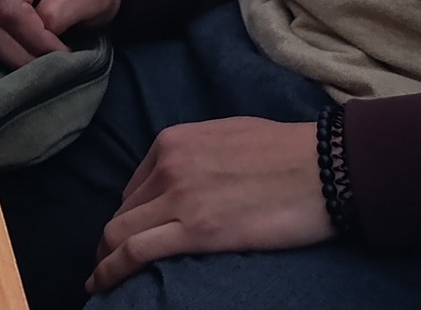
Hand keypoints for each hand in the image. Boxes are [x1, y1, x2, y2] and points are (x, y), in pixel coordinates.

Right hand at [0, 0, 124, 67]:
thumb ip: (62, 11)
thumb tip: (38, 30)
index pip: (11, 7)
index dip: (33, 38)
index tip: (61, 52)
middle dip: (19, 51)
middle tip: (50, 64)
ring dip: (12, 53)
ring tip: (43, 60)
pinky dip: (6, 49)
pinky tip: (30, 52)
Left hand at [89, 119, 330, 294]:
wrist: (321, 166)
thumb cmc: (285, 151)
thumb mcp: (227, 135)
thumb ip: (196, 154)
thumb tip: (185, 178)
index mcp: (174, 141)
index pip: (135, 186)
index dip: (130, 215)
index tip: (130, 234)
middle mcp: (169, 166)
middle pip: (124, 212)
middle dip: (112, 239)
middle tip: (109, 261)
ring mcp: (179, 198)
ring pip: (120, 233)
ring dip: (106, 258)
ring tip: (100, 280)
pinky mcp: (195, 231)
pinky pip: (135, 253)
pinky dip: (110, 271)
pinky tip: (99, 286)